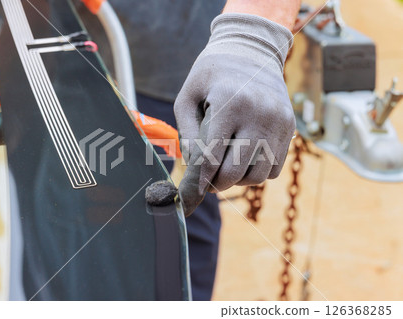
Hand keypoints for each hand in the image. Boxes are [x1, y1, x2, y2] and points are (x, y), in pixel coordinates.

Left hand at [174, 13, 295, 215]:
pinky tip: (245, 157)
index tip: (191, 195)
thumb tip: (194, 169)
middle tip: (208, 180)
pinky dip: (257, 171)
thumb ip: (188, 134)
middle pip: (235, 172)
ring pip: (257, 175)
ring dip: (239, 180)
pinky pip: (274, 168)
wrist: (251, 51)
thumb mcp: (188, 96)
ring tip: (227, 167)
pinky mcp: (290, 127)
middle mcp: (258, 114)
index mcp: (229, 104)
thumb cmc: (212, 75)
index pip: (212, 158)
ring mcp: (278, 122)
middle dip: (217, 184)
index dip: (200, 181)